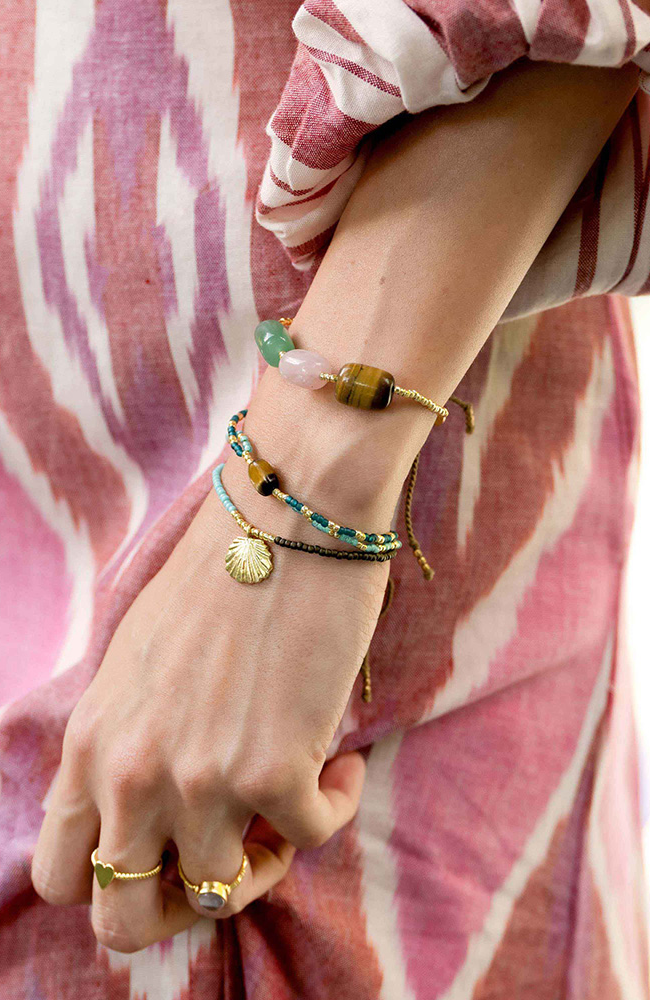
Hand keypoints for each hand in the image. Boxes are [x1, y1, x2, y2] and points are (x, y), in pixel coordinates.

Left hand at [31, 382, 395, 951]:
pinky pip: (309, 837)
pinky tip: (340, 763)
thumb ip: (131, 735)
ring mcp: (198, 779)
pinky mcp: (272, 772)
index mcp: (90, 742)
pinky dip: (332, 806)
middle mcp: (130, 773)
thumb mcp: (139, 660)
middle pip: (122, 919)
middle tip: (230, 855)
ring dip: (266, 861)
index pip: (61, 874)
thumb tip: (171, 795)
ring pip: (219, 897)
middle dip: (178, 909)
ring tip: (292, 802)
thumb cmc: (221, 571)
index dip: (120, 880)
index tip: (174, 848)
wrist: (286, 515)